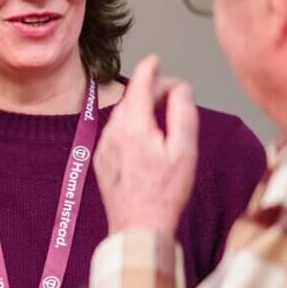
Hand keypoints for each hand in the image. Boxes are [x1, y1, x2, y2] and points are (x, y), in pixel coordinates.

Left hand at [94, 54, 198, 237]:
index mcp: (133, 125)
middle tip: (176, 97)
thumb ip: (183, 111)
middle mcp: (113, 132)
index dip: (150, 68)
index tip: (156, 59)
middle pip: (131, 98)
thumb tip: (180, 87)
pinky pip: (116, 133)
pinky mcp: (101, 161)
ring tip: (164, 122)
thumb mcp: (185, 149)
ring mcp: (104, 147)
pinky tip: (148, 143)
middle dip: (152, 91)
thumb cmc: (165, 193)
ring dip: (142, 110)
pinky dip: (132, 127)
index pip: (139, 83)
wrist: (138, 228)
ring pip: (123, 116)